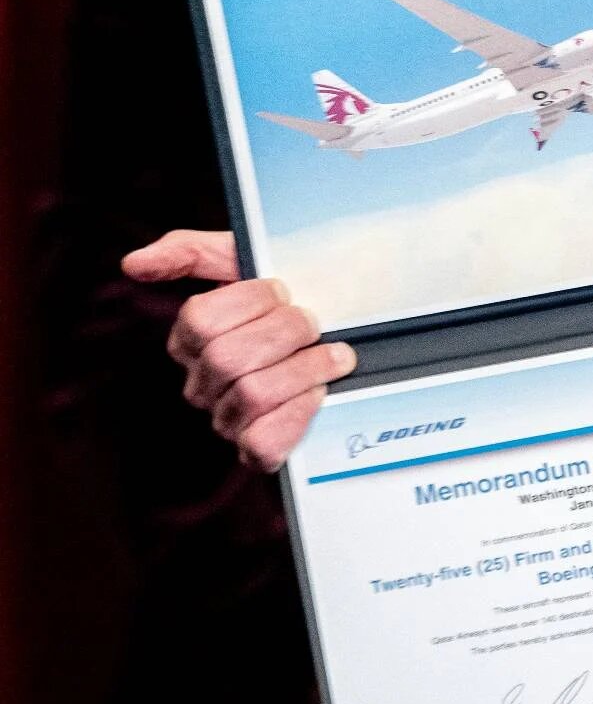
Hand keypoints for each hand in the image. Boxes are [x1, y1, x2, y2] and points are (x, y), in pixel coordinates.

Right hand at [122, 230, 354, 470]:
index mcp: (190, 339)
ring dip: (304, 369)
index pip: (199, 320)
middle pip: (227, 358)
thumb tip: (133, 263)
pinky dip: (298, 414)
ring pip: (251, 396)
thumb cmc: (289, 299)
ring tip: (334, 355)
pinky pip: (263, 442)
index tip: (285, 291)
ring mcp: (226, 420)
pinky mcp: (256, 451)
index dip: (251, 301)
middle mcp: (201, 383)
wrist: (348, 333)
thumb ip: (189, 252)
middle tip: (315, 323)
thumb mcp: (242, 262)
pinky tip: (320, 392)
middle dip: (283, 333)